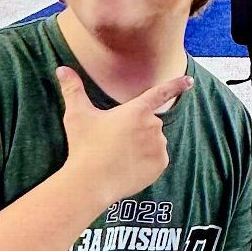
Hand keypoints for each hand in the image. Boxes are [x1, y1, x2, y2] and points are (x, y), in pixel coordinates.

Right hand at [55, 66, 193, 202]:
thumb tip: (61, 68)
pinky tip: (128, 167)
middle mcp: (153, 125)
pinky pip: (157, 160)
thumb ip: (73, 89)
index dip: (176, 85)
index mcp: (136, 110)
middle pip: (149, 123)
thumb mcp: (77, 115)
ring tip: (119, 156)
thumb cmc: (84, 146)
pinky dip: (146, 162)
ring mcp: (159, 146)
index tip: (189, 81)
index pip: (161, 93)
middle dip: (135, 130)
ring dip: (142, 146)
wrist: (91, 181)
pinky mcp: (161, 165)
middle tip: (113, 142)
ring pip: (154, 142)